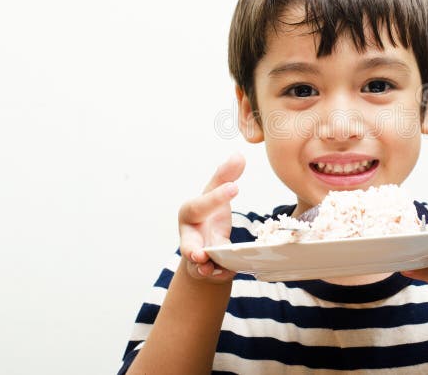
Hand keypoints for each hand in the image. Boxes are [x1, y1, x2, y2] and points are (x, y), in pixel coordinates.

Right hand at [178, 153, 245, 282]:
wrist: (207, 244)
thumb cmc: (209, 214)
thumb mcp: (217, 194)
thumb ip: (226, 176)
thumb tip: (239, 154)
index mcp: (190, 212)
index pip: (202, 203)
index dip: (218, 196)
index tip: (236, 187)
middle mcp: (188, 236)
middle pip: (187, 241)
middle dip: (192, 246)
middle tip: (200, 253)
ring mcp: (195, 254)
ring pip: (196, 264)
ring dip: (202, 266)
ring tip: (207, 267)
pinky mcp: (205, 270)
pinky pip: (210, 274)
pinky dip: (218, 274)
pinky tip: (226, 273)